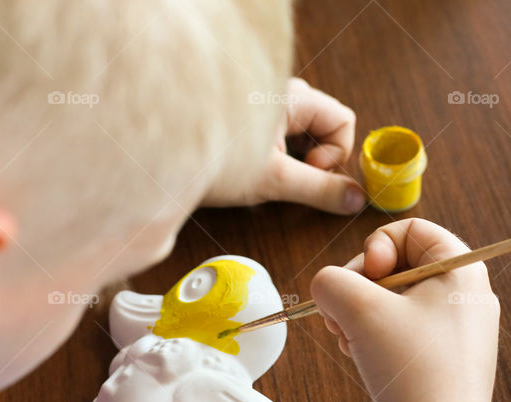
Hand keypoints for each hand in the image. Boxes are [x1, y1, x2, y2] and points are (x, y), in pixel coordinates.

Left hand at [203, 78, 365, 213]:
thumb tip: (355, 199)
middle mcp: (276, 92)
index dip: (336, 153)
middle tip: (287, 177)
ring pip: (293, 131)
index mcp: (292, 97)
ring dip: (288, 158)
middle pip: (319, 124)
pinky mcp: (235, 117)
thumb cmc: (210, 157)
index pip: (342, 119)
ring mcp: (254, 102)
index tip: (311, 173)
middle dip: (311, 157)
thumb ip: (320, 190)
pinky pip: (268, 133)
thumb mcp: (273, 180)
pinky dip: (266, 153)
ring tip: (260, 174)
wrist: (154, 154)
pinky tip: (242, 168)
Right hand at [310, 218, 499, 401]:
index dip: (375, 246)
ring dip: (362, 315)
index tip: (361, 279)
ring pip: (398, 302)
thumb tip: (328, 286)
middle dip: (360, 287)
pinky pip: (406, 332)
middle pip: (400, 265)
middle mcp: (468, 295)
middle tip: (341, 315)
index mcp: (463, 269)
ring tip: (349, 340)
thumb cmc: (411, 369)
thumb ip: (332, 281)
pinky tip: (362, 358)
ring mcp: (460, 331)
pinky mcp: (448, 361)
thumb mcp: (359, 309)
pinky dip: (378, 338)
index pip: (411, 228)